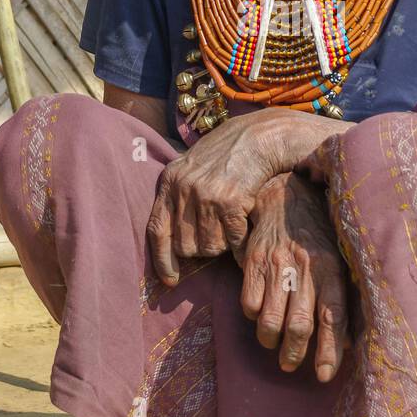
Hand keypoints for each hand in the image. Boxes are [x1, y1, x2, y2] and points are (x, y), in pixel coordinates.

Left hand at [147, 106, 352, 285]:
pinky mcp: (230, 202)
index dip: (162, 260)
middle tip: (218, 235)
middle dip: (202, 248)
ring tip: (232, 225)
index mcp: (170, 180)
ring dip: (223, 244)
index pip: (157, 230)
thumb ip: (179, 194)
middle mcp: (183, 189)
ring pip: (210, 247)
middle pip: (185, 245)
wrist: (259, 136)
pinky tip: (245, 226)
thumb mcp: (192, 166)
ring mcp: (206, 195)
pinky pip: (232, 240)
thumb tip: (172, 239)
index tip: (170, 280)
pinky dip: (240, 241)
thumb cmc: (228, 153)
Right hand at [235, 171, 349, 381]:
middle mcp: (305, 267)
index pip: (333, 317)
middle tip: (291, 364)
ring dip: (271, 341)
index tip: (324, 375)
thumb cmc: (318, 232)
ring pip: (271, 320)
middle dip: (295, 353)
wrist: (285, 194)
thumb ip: (341, 296)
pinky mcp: (253, 261)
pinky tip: (260, 315)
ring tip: (275, 345)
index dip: (329, 350)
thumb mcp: (338, 257)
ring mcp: (277, 264)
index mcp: (332, 268)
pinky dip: (254, 316)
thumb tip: (346, 341)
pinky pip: (250, 303)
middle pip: (299, 325)